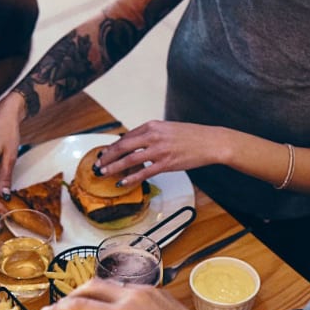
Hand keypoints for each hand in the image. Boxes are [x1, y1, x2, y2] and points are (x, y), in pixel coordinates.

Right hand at [39, 279, 225, 309]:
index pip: (81, 307)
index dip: (60, 309)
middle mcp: (131, 297)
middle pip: (90, 286)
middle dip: (72, 295)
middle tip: (62, 308)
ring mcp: (144, 290)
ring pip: (107, 284)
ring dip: (91, 293)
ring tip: (85, 309)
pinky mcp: (154, 290)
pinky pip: (124, 288)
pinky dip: (110, 295)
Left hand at [91, 120, 234, 186]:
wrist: (211, 141)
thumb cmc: (190, 136)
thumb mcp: (167, 129)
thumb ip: (150, 135)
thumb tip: (132, 144)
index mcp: (152, 126)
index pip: (126, 137)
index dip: (112, 147)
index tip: (103, 153)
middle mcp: (153, 136)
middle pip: (123, 147)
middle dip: (107, 157)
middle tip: (97, 165)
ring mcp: (159, 150)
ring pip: (129, 160)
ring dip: (113, 167)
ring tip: (103, 173)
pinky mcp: (166, 163)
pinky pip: (144, 173)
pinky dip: (130, 178)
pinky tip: (121, 183)